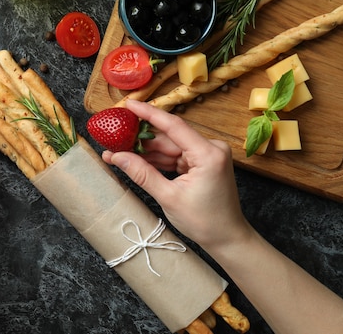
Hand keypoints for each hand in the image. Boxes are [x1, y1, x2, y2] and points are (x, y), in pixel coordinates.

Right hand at [101, 100, 250, 249]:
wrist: (227, 238)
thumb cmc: (204, 221)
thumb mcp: (168, 197)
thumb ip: (142, 173)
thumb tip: (116, 156)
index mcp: (208, 153)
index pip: (173, 126)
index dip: (149, 113)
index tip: (129, 104)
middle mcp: (211, 148)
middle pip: (169, 137)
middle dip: (141, 139)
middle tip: (114, 136)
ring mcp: (207, 155)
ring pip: (170, 147)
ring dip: (146, 151)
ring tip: (119, 151)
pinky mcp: (202, 163)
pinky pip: (175, 156)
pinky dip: (157, 160)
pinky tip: (136, 161)